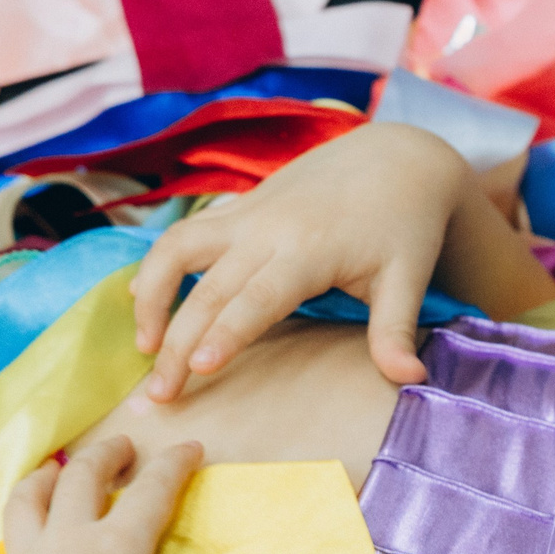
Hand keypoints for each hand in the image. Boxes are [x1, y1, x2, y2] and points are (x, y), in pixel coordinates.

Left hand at [0, 438, 304, 553]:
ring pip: (22, 511)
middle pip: (80, 482)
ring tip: (44, 473)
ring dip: (32, 486)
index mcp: (117, 546)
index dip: (175, 465)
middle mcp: (68, 546)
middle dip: (103, 458)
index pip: (153, 491)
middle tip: (119, 447)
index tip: (190, 447)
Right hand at [131, 123, 474, 403]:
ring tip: (144, 347)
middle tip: (157, 395)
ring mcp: (247, 214)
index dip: (227, 332)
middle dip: (177, 341)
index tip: (198, 367)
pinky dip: (157, 263)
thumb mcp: (408, 277)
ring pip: (177, 248)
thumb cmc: (405, 225)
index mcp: (310, 250)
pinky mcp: (238, 207)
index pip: (258, 297)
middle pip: (209, 288)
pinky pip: (184, 233)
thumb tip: (412, 380)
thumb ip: (397, 331)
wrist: (395, 158)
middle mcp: (268, 229)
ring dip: (152, 295)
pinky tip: (142, 298)